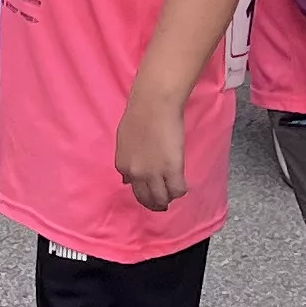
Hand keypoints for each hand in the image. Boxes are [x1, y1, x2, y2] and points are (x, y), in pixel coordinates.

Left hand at [114, 79, 191, 208]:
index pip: (133, 188)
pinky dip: (180, 190)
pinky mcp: (172, 170)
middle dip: (154, 203)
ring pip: (162, 198)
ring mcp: (154, 174)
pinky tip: (183, 184)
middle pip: (146, 198)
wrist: (154, 103)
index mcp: (123, 165)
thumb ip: (127, 160)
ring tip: (173, 193)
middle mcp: (136, 174)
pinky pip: (177, 190)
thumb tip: (127, 179)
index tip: (151, 189)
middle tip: (163, 202)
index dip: (144, 190)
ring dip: (168, 198)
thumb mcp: (124, 140)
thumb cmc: (139, 114)